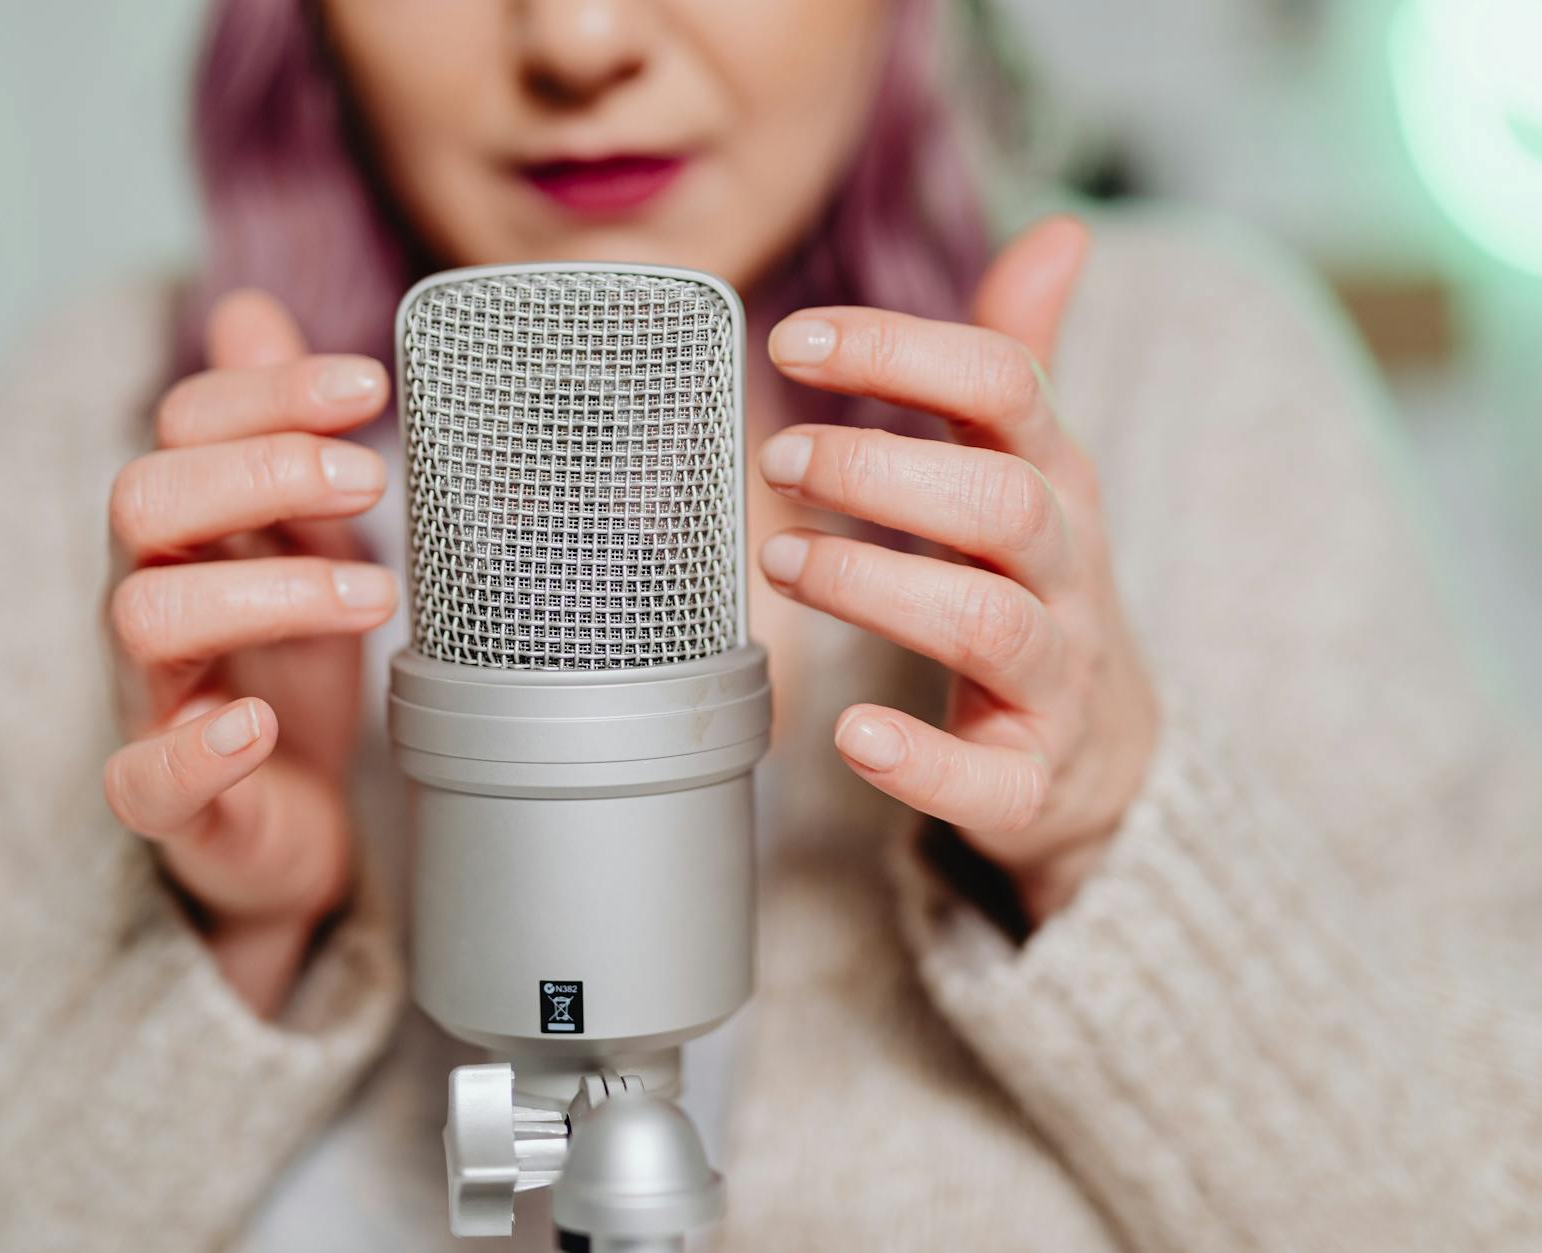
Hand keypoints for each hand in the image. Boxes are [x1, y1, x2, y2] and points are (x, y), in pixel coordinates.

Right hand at [101, 290, 393, 1014]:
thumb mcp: (304, 538)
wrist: (298, 818)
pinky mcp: (170, 801)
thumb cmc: (293, 667)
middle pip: (142, 495)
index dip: (270, 391)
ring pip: (142, 615)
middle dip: (260, 469)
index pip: (186, 423)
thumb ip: (279, 438)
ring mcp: (150, 699)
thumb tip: (248, 308)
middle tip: (371, 479)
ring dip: (266, 592)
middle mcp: (150, 597)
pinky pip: (143, 780)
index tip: (373, 382)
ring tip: (376, 597)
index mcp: (188, 529)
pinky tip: (260, 727)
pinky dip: (199, 752)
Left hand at [756, 217, 1157, 922]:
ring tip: (785, 563)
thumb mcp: (1039, 471)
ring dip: (881, 589)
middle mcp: (1065, 573)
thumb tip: (1061, 230)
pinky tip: (852, 736)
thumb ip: (1022, 360)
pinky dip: (920, 759)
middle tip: (780, 460)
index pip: (1005, 387)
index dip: (903, 352)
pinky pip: (988, 777)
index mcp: (1055, 483)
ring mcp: (1055, 680)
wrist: (1107, 757)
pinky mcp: (1029, 781)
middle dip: (886, 473)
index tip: (794, 340)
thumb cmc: (1036, 590)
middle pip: (1001, 502)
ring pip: (988, 625)